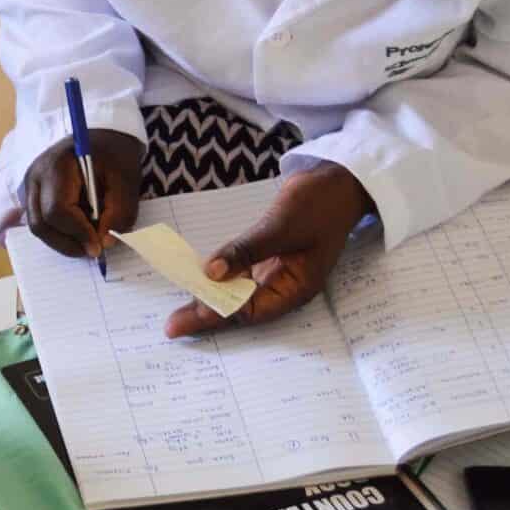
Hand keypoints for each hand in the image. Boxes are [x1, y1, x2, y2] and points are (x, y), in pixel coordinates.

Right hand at [21, 129, 142, 258]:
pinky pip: (40, 222)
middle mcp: (35, 176)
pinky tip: (79, 229)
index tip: (99, 247)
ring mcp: (30, 186)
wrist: (103, 136)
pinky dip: (59, 233)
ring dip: (63, 240)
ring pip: (38, 227)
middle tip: (94, 250)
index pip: (57, 210)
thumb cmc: (114, 154)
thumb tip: (104, 243)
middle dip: (68, 243)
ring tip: (89, 238)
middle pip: (40, 224)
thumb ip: (120, 213)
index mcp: (56, 166)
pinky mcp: (33, 194)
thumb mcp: (126, 180)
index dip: (77, 233)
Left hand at [163, 162, 372, 338]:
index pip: (253, 310)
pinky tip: (198, 283)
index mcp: (297, 287)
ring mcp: (276, 272)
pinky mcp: (267, 257)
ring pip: (238, 294)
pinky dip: (219, 279)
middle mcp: (285, 286)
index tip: (189, 319)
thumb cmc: (318, 204)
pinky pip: (239, 275)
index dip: (220, 314)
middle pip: (243, 308)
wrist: (336, 181)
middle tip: (173, 327)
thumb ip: (247, 249)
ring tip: (179, 314)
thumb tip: (211, 273)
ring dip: (211, 300)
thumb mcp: (281, 226)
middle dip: (209, 316)